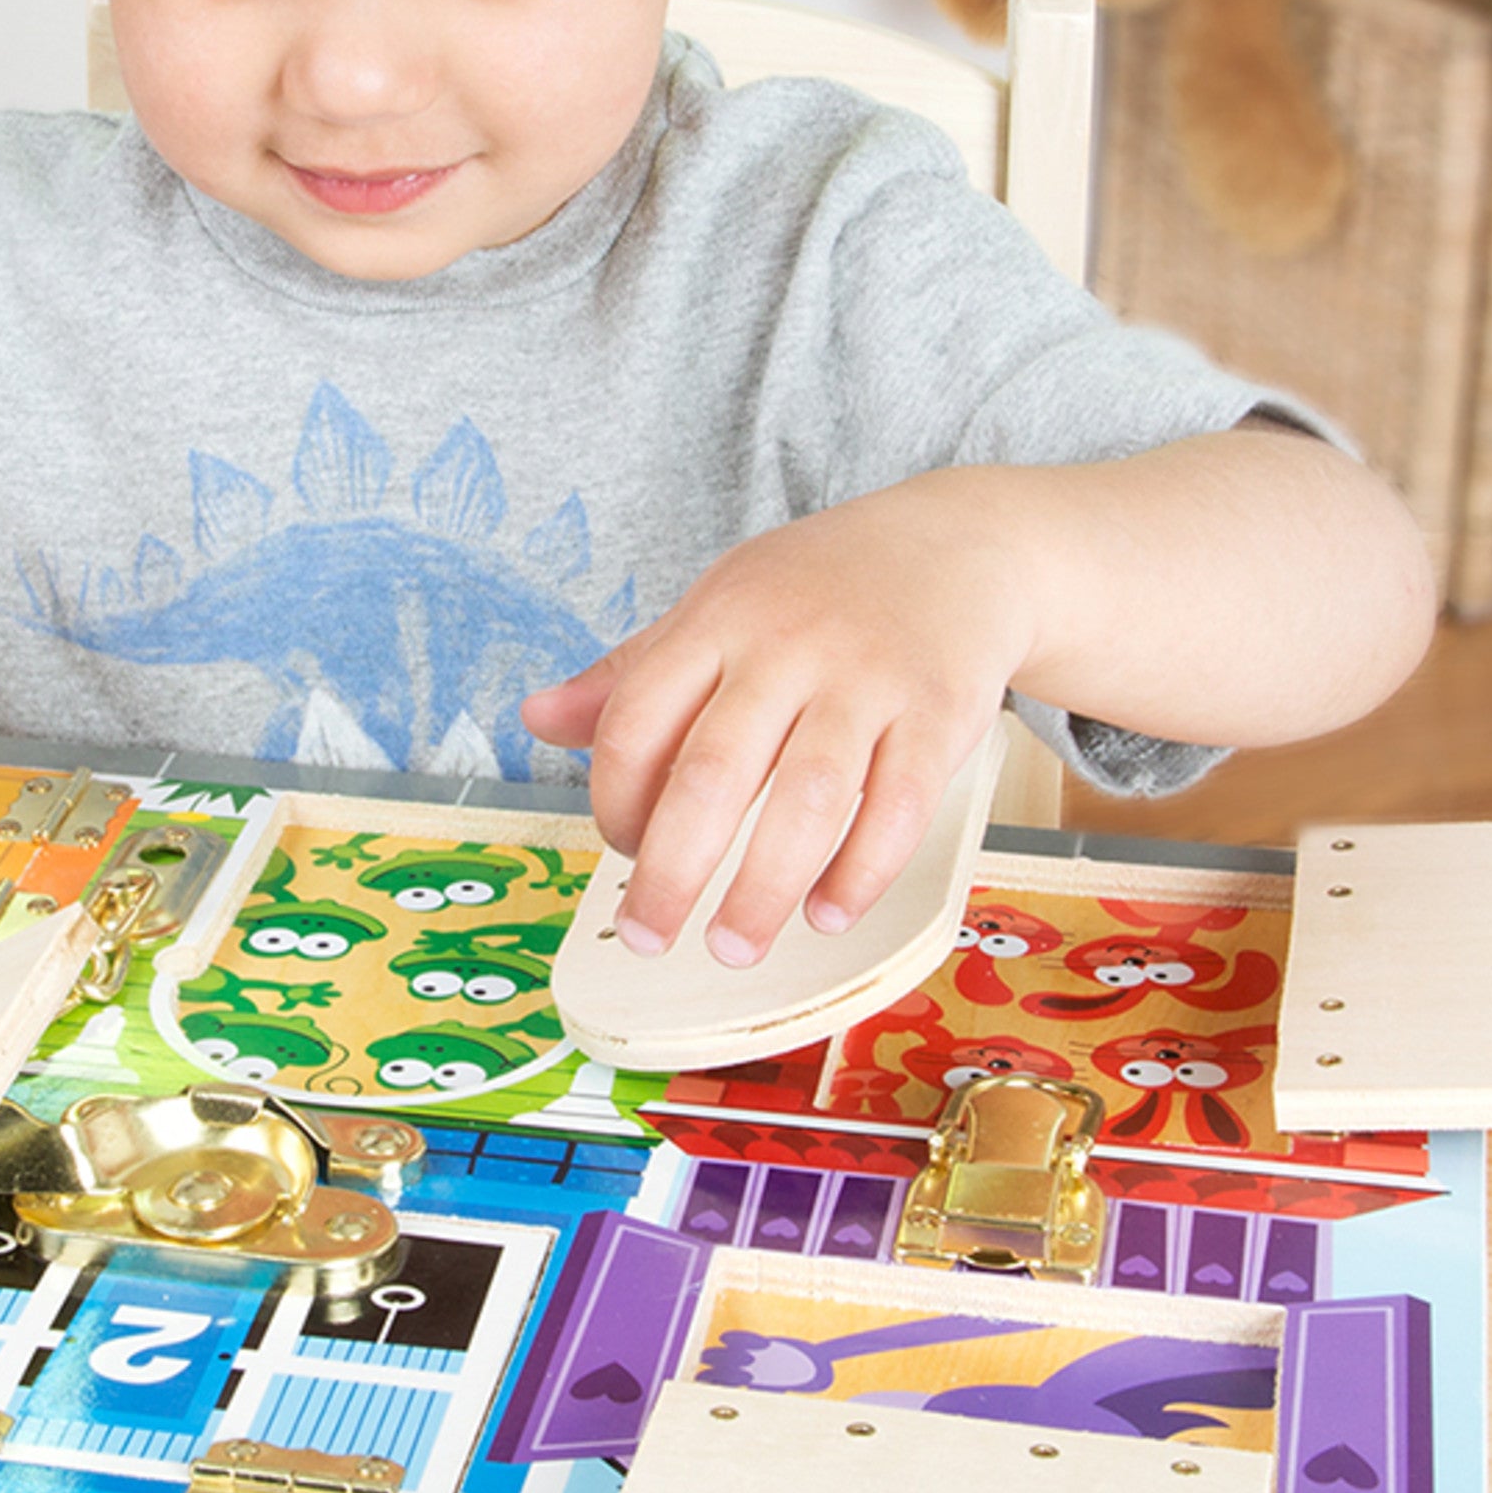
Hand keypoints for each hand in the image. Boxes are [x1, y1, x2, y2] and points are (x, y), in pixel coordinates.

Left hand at [520, 481, 1033, 966]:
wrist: (955, 547)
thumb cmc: (818, 592)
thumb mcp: (716, 608)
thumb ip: (630, 674)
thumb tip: (535, 717)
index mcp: (718, 619)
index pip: (638, 720)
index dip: (614, 799)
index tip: (621, 849)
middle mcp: (789, 646)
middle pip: (714, 773)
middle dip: (672, 871)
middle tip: (649, 935)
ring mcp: (868, 680)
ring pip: (809, 799)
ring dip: (763, 889)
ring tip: (732, 945)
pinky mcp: (939, 713)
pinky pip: (898, 807)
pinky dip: (860, 872)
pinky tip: (825, 913)